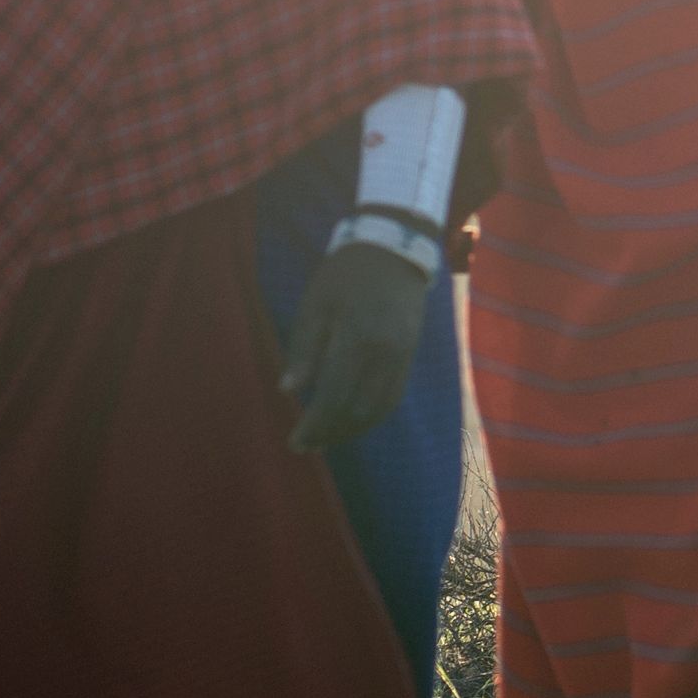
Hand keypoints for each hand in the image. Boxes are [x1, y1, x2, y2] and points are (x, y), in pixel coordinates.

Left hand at [279, 238, 434, 454]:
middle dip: (330, 432)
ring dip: (351, 430)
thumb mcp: (315, 304)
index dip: (314, 424)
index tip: (294, 441)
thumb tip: (288, 392)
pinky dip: (372, 416)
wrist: (394, 251)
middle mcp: (386, 352)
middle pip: (358, 409)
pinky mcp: (410, 356)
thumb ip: (303, 349)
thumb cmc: (344, 276)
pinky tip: (351, 421)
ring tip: (326, 439)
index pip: (334, 395)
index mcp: (358, 336)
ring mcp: (403, 355)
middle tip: (305, 446)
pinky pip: (393, 396)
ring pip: (378, 409)